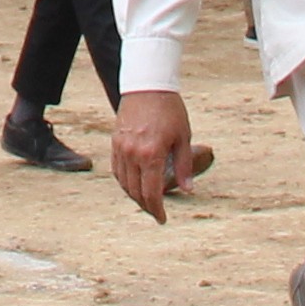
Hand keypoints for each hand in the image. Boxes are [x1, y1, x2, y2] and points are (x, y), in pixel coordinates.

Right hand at [108, 90, 195, 220]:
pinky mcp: (115, 142)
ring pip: (124, 182)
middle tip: (155, 213)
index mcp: (152, 155)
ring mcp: (121, 148)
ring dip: (134, 195)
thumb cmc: (170, 110)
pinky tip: (133, 184)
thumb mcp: (183, 137)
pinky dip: (124, 181)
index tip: (162, 219)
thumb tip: (189, 190)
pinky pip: (117, 169)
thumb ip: (184, 166)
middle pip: (135, 192)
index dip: (157, 210)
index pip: (151, 193)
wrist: (148, 86)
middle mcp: (133, 154)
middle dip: (146, 206)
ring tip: (145, 201)